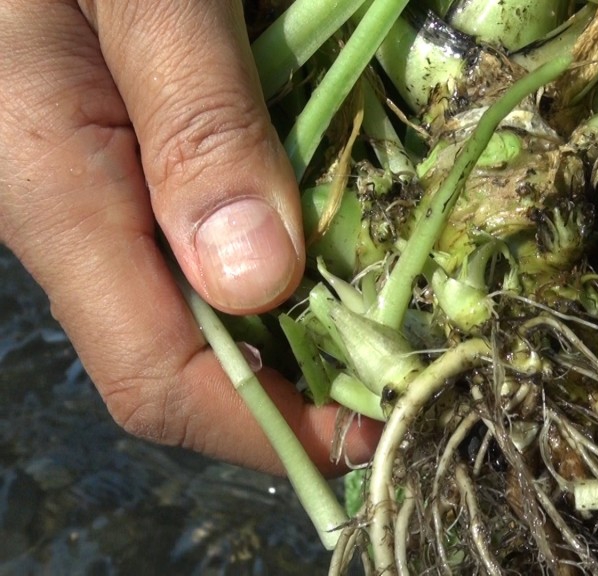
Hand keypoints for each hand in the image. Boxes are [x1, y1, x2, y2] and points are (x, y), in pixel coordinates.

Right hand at [0, 1, 379, 473]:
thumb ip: (193, 122)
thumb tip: (259, 283)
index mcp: (58, 186)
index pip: (157, 375)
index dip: (270, 427)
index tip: (381, 427)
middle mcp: (74, 210)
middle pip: (184, 357)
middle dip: (297, 393)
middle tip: (410, 377)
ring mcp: (103, 185)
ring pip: (199, 304)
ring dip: (300, 332)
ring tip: (397, 326)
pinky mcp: (132, 152)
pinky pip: (200, 239)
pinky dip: (282, 261)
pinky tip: (344, 243)